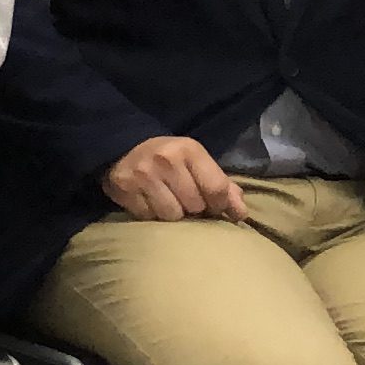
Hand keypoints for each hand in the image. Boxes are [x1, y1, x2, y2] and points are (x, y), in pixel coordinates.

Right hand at [101, 134, 249, 223]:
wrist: (124, 148)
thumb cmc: (171, 159)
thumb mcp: (198, 163)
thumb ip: (222, 185)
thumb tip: (240, 213)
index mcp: (190, 150)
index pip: (216, 189)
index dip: (220, 205)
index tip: (216, 208)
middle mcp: (166, 160)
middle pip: (195, 205)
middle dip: (195, 209)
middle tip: (188, 203)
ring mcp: (143, 175)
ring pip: (171, 215)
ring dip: (173, 214)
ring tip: (170, 204)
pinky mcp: (124, 189)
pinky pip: (148, 217)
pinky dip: (152, 215)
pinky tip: (151, 203)